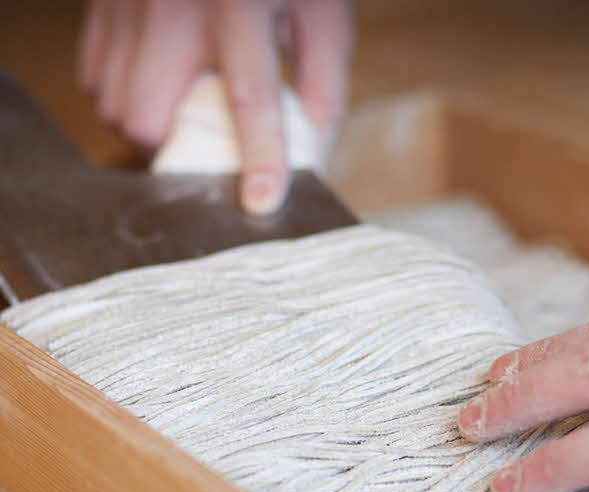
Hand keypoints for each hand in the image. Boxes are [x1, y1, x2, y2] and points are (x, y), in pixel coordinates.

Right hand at [79, 0, 353, 214]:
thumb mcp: (322, 14)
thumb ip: (323, 87)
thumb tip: (313, 160)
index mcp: (241, 1)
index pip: (249, 95)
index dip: (258, 156)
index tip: (260, 203)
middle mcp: (173, 2)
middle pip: (150, 118)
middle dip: (176, 151)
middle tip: (204, 147)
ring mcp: (126, 2)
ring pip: (114, 107)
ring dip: (150, 130)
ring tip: (183, 114)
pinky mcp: (101, 5)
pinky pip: (94, 81)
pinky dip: (122, 102)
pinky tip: (156, 88)